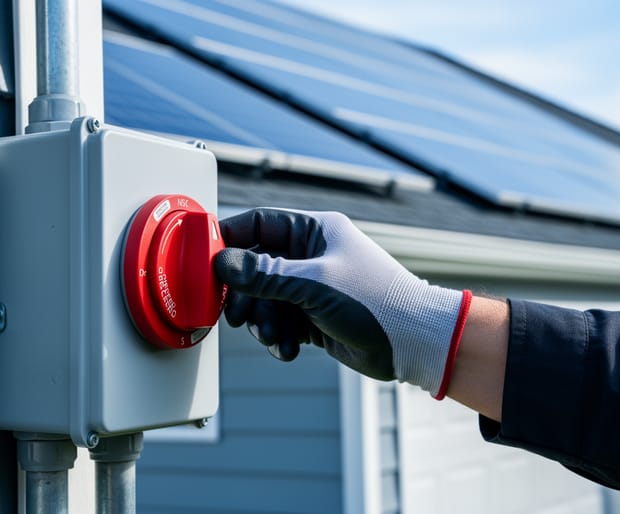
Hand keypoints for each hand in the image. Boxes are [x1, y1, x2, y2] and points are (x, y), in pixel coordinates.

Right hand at [213, 208, 469, 395]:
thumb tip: (221, 263)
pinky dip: (278, 337)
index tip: (205, 262)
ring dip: (261, 321)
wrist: (414, 343)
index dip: (229, 240)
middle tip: (236, 315)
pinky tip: (288, 350)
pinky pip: (279, 322)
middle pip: (254, 266)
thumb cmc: (376, 301)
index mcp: (313, 231)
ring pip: (264, 299)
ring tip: (272, 337)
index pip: (258, 224)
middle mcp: (309, 255)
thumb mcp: (314, 284)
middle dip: (244, 294)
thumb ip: (264, 274)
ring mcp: (310, 287)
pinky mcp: (313, 317)